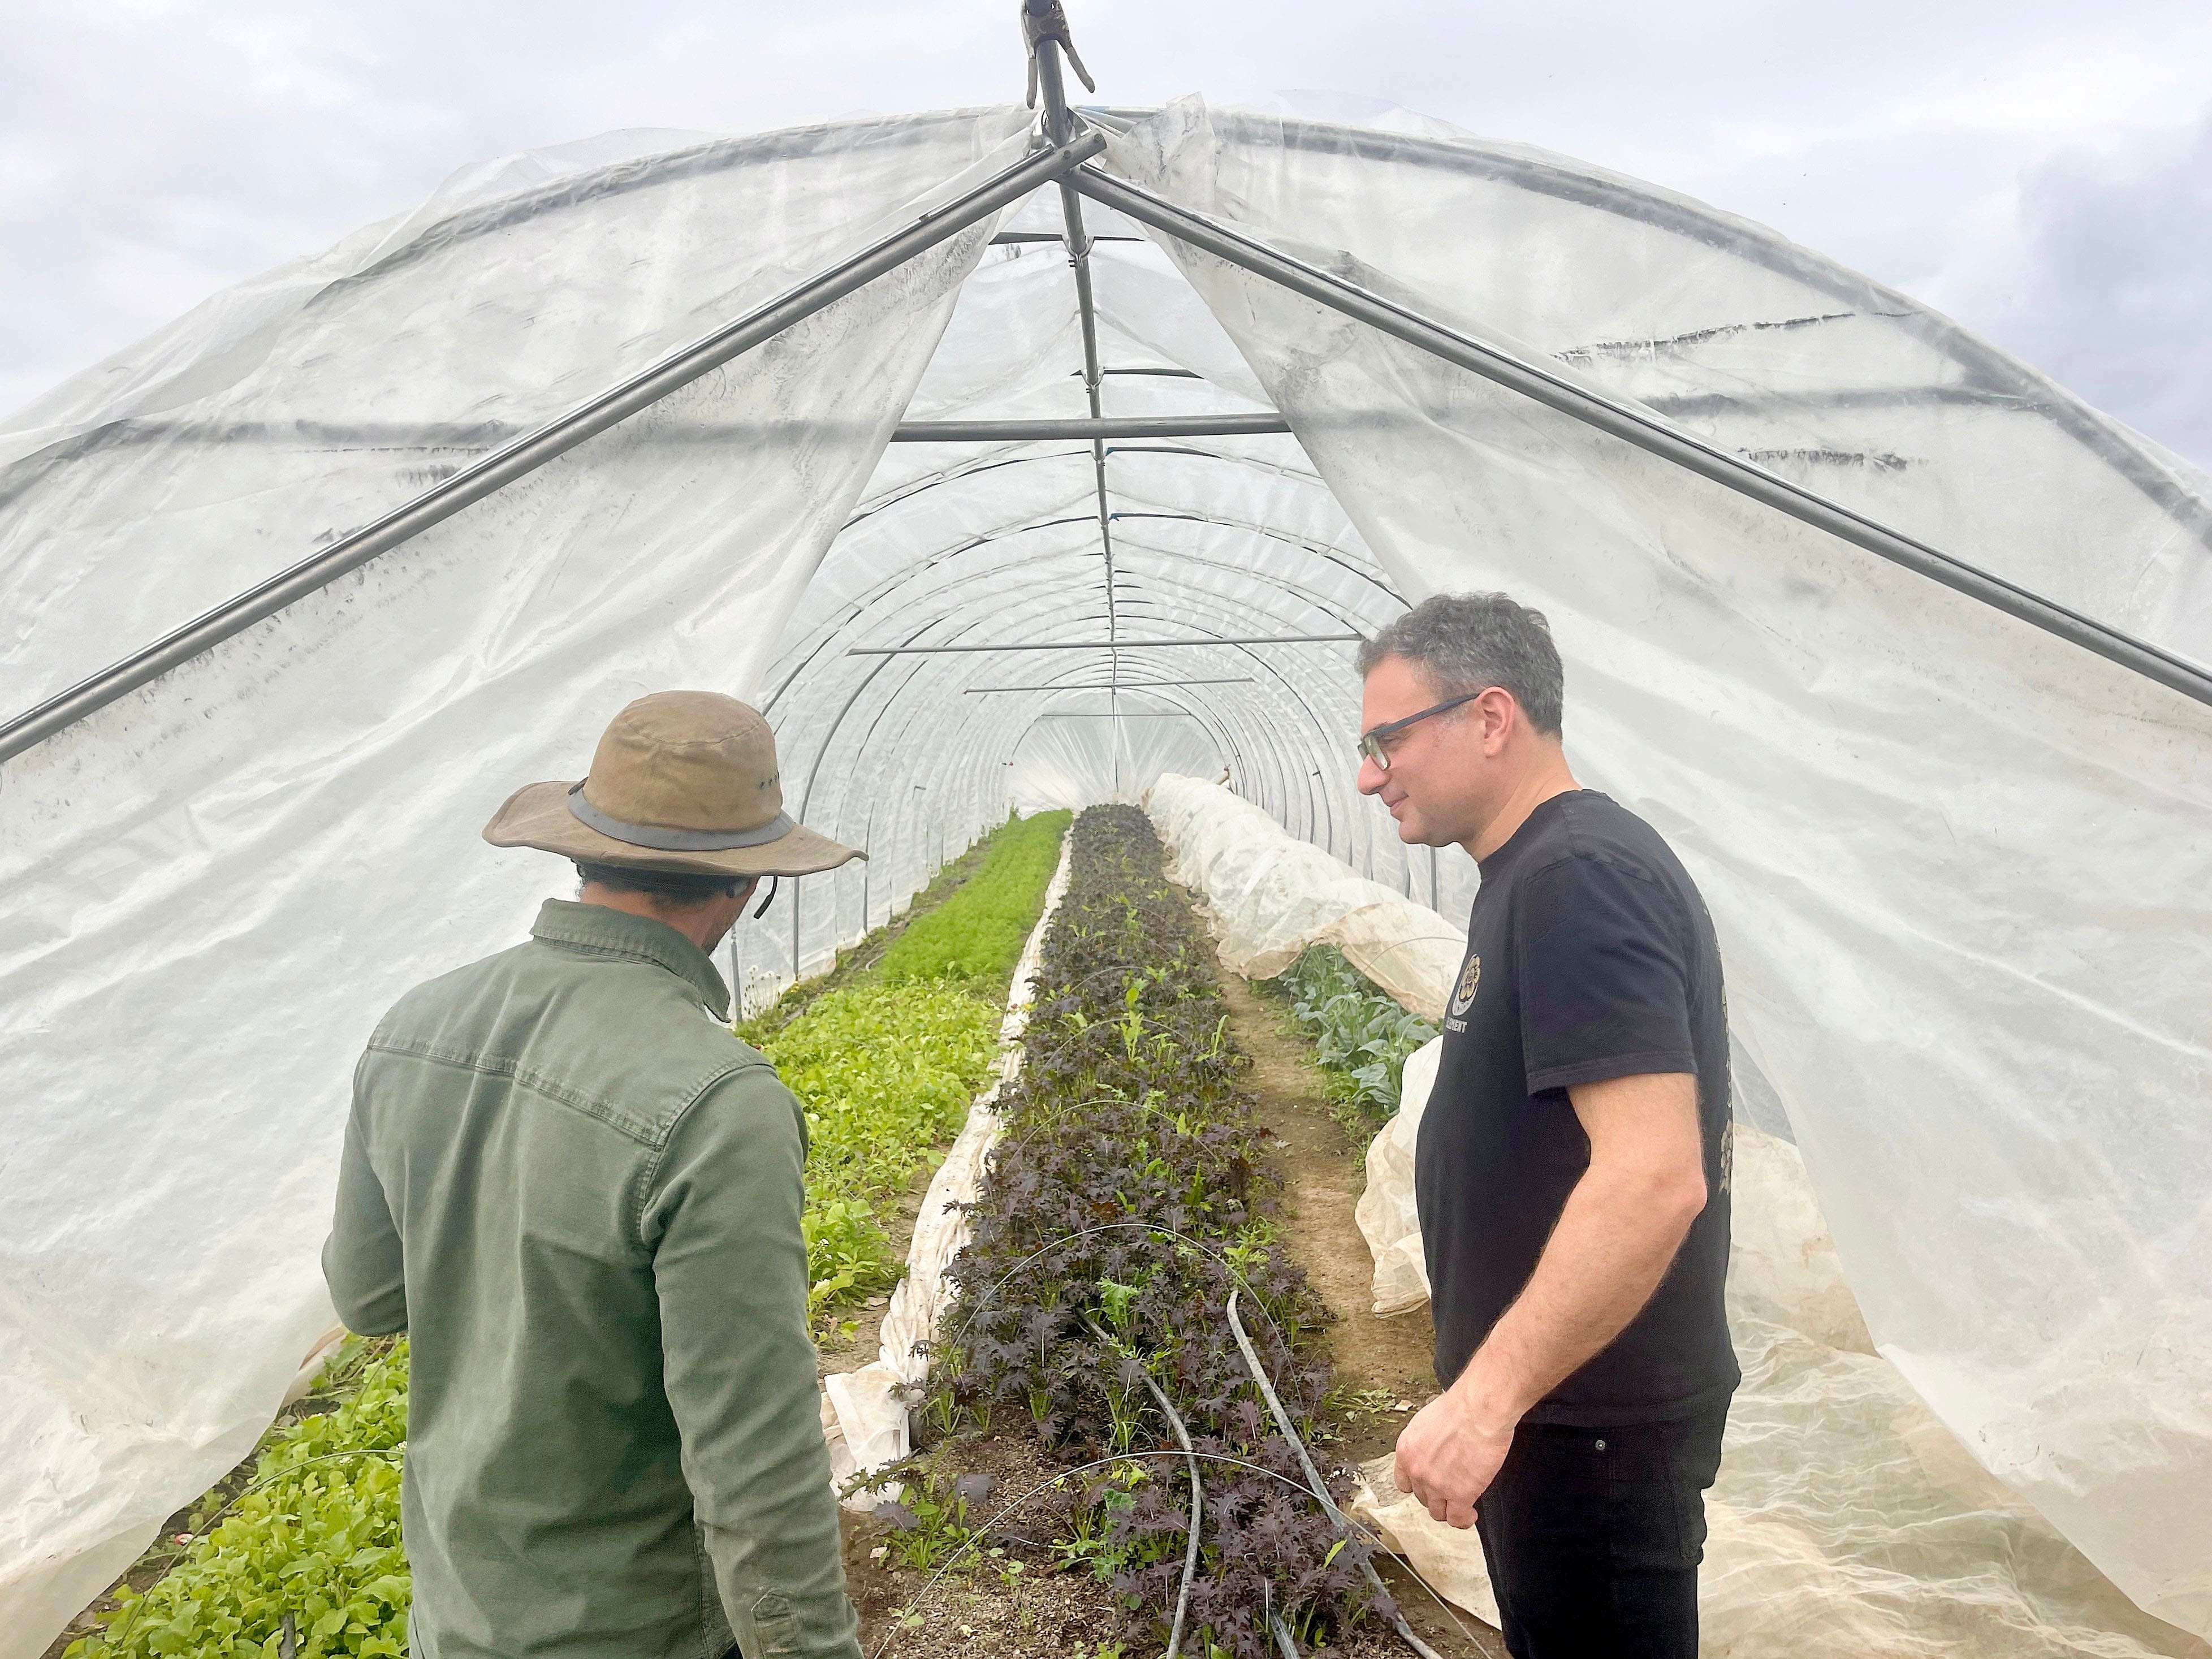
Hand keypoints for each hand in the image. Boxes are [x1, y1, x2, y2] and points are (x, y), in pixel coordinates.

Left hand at [1393, 1388, 1515, 1528]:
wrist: (1478, 1410)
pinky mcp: (1458, 1495)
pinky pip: (1457, 1519)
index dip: (1418, 1486)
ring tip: (1461, 1505)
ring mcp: (1436, 1485)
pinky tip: (1470, 1514)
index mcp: (1406, 1450)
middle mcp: (1417, 1470)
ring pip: (1438, 1512)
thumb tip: (1435, 1451)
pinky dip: (1463, 1520)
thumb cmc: (1461, 1408)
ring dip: (1449, 1509)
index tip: (1429, 1486)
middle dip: (1436, 1495)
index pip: (1404, 1482)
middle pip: (1422, 1498)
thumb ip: (1426, 1444)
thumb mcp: (1428, 1422)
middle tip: (1451, 1489)